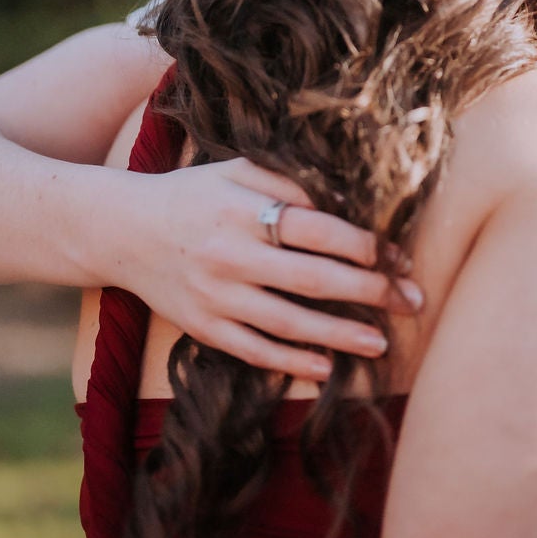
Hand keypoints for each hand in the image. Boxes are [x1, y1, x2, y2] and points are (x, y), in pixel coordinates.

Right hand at [99, 158, 418, 382]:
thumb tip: (345, 205)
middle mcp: (230, 255)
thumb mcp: (237, 170)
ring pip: (288, 322)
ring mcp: (215, 296)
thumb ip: (289, 183)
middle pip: (313, 279)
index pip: (318, 231)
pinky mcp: (202, 327)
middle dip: (370, 293)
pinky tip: (326, 368)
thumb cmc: (194, 195)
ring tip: (381, 344)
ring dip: (340, 336)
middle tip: (413, 302)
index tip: (398, 259)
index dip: (365, 246)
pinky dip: (291, 362)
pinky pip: (253, 350)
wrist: (123, 230)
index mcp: (243, 210)